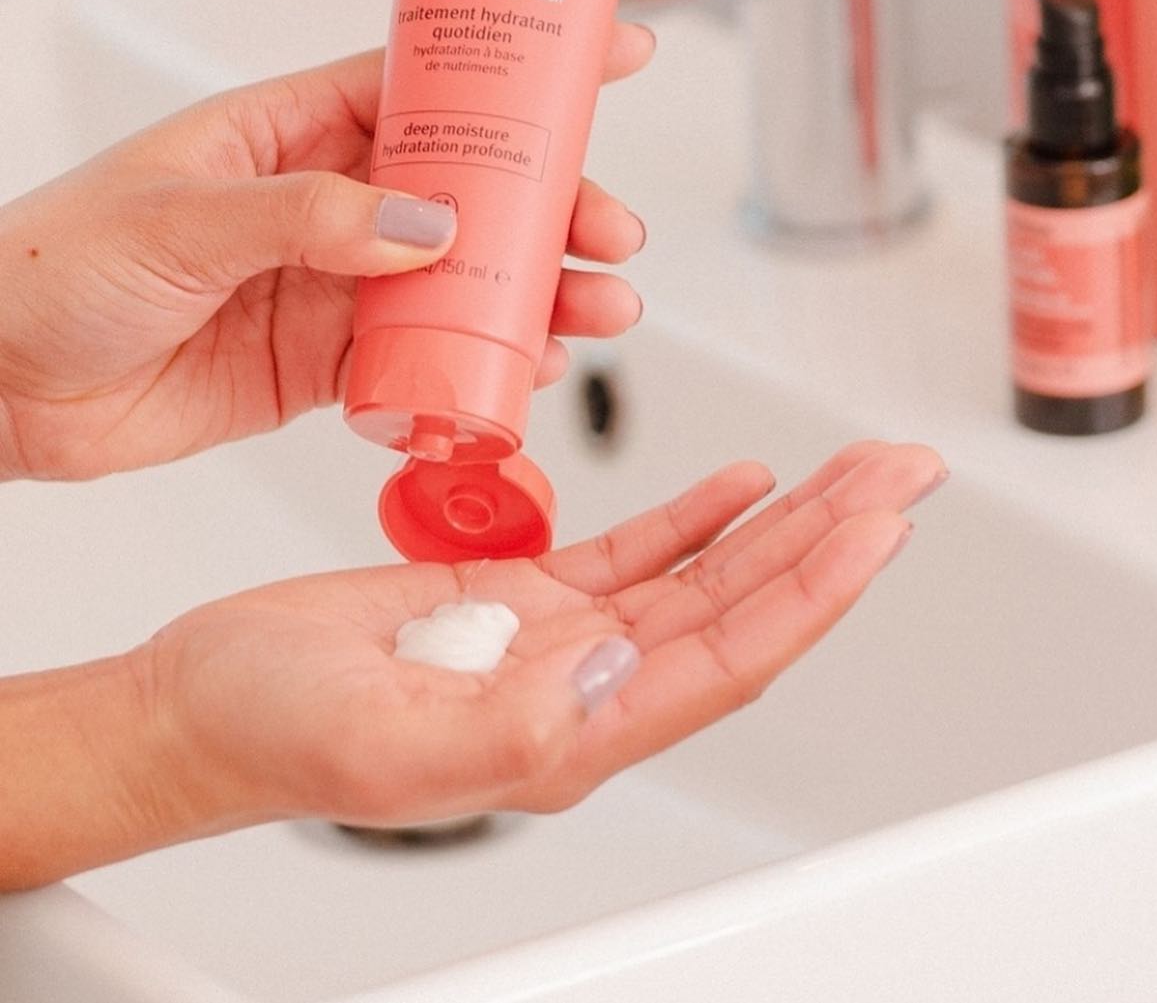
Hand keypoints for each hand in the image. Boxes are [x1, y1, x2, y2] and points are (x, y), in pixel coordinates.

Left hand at [0, 27, 652, 480]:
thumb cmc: (50, 264)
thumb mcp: (179, 218)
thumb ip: (306, 218)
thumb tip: (427, 225)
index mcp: (290, 131)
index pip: (424, 84)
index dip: (517, 69)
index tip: (603, 56)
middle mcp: (325, 203)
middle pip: (468, 191)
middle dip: (549, 207)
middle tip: (608, 231)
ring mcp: (328, 285)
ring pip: (459, 281)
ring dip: (532, 293)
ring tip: (594, 310)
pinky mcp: (320, 363)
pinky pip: (419, 360)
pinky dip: (476, 366)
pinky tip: (520, 372)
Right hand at [130, 441, 943, 847]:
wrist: (203, 700)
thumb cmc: (268, 730)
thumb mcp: (381, 738)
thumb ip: (509, 719)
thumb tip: (618, 671)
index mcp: (567, 732)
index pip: (729, 655)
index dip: (814, 590)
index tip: (878, 526)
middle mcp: (582, 686)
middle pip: (742, 603)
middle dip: (832, 534)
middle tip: (902, 473)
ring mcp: (557, 637)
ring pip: (702, 571)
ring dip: (784, 518)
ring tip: (853, 469)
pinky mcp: (519, 592)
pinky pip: (634, 549)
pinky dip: (696, 513)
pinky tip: (742, 483)